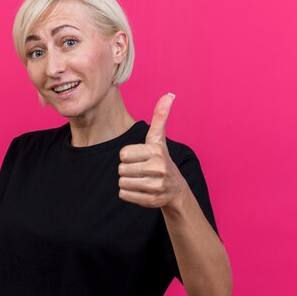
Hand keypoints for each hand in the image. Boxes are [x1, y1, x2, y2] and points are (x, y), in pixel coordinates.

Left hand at [118, 93, 185, 208]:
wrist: (175, 189)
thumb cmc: (161, 159)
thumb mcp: (159, 139)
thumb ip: (160, 117)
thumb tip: (169, 95)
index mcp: (156, 151)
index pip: (123, 154)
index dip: (128, 156)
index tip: (140, 157)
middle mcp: (158, 168)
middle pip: (121, 169)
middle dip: (127, 169)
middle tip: (140, 170)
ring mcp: (156, 186)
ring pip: (122, 182)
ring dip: (127, 182)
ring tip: (140, 179)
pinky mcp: (151, 200)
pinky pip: (124, 195)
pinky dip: (128, 193)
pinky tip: (140, 190)